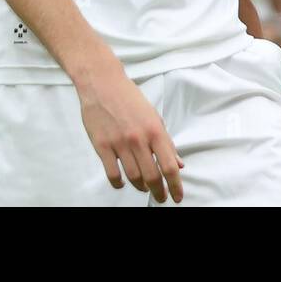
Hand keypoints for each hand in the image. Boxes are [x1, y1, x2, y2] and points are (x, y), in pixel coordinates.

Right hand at [76, 63, 183, 203]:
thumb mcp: (154, 117)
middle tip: (161, 198)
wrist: (103, 83)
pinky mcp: (101, 146)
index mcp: (155, 130)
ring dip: (141, 187)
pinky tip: (123, 183)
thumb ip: (166, 142)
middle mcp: (139, 139)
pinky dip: (119, 183)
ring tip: (144, 189)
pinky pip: (112, 173)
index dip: (175, 186)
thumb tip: (178, 163)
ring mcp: (119, 143)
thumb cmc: (130, 99)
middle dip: (159, 192)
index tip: (177, 197)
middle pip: (152, 176)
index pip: (169, 166)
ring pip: (133, 177)